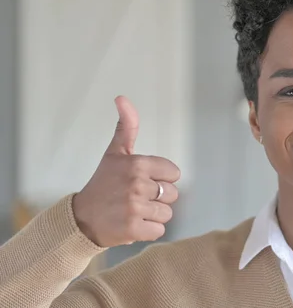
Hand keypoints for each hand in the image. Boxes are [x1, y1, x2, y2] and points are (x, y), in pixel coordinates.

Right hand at [72, 96, 180, 247]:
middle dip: (158, 199)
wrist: (81, 218)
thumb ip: (126, 127)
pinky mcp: (134, 228)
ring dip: (153, 216)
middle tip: (135, 198)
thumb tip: (122, 98)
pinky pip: (159, 230)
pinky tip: (132, 224)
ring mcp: (135, 207)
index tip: (143, 181)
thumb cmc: (103, 184)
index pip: (174, 173)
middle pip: (172, 194)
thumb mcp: (115, 153)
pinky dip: (148, 231)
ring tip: (133, 211)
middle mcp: (137, 184)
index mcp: (137, 164)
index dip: (161, 179)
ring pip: (167, 213)